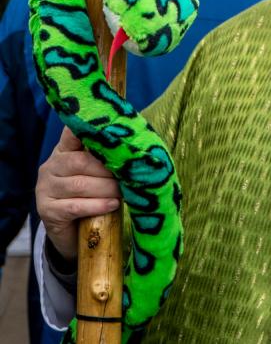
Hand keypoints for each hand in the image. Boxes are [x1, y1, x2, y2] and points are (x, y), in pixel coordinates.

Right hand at [36, 127, 119, 261]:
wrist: (74, 232)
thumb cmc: (94, 193)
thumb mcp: (98, 171)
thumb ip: (106, 157)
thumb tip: (136, 145)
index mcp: (64, 151)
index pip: (72, 133)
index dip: (85, 127)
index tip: (106, 126)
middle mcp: (51, 167)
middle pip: (81, 162)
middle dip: (108, 170)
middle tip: (128, 176)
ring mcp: (45, 189)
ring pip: (80, 185)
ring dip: (107, 188)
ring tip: (123, 192)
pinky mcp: (47, 211)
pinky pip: (75, 206)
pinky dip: (98, 205)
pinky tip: (113, 205)